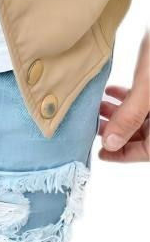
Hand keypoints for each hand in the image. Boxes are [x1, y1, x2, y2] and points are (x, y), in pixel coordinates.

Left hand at [98, 32, 148, 162]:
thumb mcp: (148, 86)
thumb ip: (129, 116)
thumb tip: (110, 144)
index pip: (147, 152)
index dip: (123, 155)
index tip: (100, 153)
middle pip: (144, 135)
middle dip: (118, 132)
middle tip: (95, 127)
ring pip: (142, 118)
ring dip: (120, 115)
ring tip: (99, 108)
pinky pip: (145, 101)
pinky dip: (128, 100)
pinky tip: (112, 92)